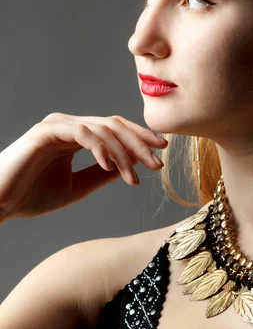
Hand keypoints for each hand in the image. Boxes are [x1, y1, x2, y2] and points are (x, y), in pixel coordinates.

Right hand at [0, 112, 167, 220]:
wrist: (0, 203)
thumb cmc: (31, 196)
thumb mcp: (77, 187)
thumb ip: (102, 175)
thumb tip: (132, 167)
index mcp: (77, 137)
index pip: (115, 130)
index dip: (140, 140)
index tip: (160, 155)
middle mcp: (69, 126)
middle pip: (114, 125)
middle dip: (140, 143)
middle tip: (157, 163)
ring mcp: (58, 126)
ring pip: (102, 129)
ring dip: (123, 152)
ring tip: (134, 176)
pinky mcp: (46, 131)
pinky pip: (83, 134)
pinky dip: (100, 148)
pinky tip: (110, 166)